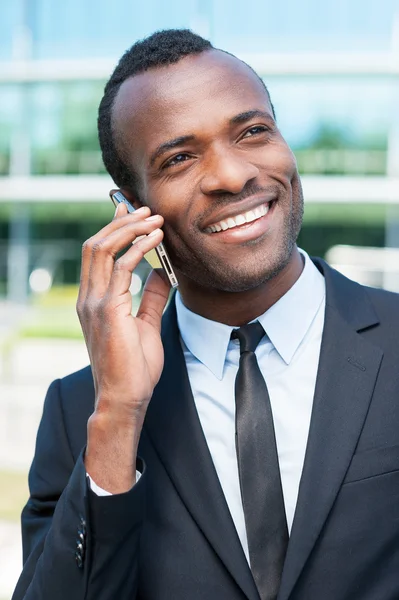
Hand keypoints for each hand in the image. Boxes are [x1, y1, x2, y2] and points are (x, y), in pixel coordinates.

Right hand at [77, 197, 170, 491]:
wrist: (125, 398)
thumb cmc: (135, 367)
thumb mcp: (146, 324)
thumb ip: (151, 297)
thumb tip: (161, 272)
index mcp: (94, 299)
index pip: (97, 253)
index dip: (114, 229)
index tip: (135, 214)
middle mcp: (88, 297)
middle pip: (95, 244)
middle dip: (120, 221)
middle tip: (147, 209)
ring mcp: (94, 303)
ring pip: (102, 249)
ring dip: (128, 229)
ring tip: (153, 218)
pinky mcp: (107, 310)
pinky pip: (120, 268)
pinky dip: (137, 249)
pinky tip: (155, 240)